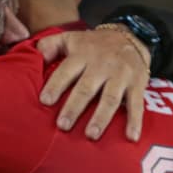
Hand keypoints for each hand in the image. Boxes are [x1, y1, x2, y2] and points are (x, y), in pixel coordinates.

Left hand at [36, 26, 149, 141]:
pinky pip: (137, 105)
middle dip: (74, 107)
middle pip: (86, 88)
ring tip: (91, 135)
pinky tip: (131, 137)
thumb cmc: (94, 45)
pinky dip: (135, 121)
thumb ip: (50, 45)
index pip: (66, 71)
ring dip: (101, 118)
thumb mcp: (71, 38)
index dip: (56, 85)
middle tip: (63, 125)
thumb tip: (34, 56)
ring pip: (110, 98)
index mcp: (82, 55)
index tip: (45, 101)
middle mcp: (102, 65)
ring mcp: (121, 76)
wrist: (132, 35)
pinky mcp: (138, 85)